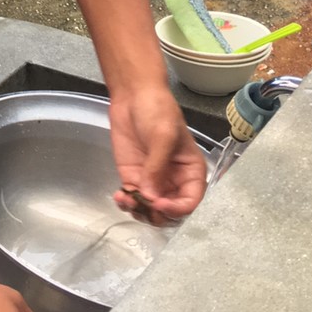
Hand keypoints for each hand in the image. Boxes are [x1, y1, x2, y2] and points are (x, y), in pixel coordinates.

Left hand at [107, 88, 206, 223]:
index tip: (160, 205)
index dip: (178, 209)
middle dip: (157, 215)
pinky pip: (133, 199)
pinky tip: (120, 197)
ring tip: (127, 200)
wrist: (133, 95)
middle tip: (143, 205)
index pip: (191, 202)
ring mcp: (153, 181)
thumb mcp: (163, 136)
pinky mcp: (134, 178)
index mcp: (191, 172)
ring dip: (140, 212)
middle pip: (171, 212)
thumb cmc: (158, 111)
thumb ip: (157, 167)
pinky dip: (127, 203)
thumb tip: (151, 197)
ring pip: (151, 211)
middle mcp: (174, 181)